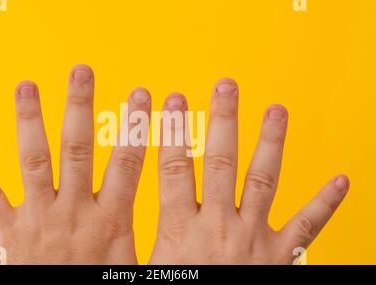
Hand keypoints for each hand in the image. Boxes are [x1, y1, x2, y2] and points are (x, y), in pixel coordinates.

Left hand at [0, 65, 150, 263]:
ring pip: (34, 160)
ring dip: (30, 121)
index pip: (127, 163)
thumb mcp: (128, 266)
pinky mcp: (7, 231)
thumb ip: (140, 238)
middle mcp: (72, 212)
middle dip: (80, 107)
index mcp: (108, 220)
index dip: (135, 127)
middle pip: (77, 149)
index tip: (139, 95)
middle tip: (81, 72)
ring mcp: (37, 218)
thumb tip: (169, 231)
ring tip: (27, 87)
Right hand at [149, 79, 348, 263]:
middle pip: (220, 162)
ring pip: (262, 180)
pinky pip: (308, 226)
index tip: (171, 101)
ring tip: (276, 110)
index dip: (170, 132)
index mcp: (182, 230)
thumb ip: (135, 249)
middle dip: (222, 121)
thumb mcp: (151, 273)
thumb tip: (109, 241)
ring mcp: (253, 238)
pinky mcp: (280, 255)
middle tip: (226, 87)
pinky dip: (326, 202)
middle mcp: (219, 227)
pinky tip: (342, 180)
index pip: (172, 169)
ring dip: (271, 143)